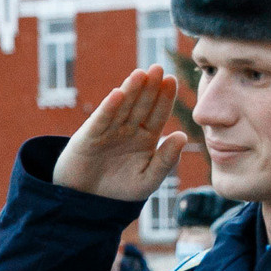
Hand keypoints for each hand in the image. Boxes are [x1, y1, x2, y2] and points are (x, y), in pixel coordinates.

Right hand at [50, 67, 186, 202]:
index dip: (165, 97)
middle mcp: (128, 129)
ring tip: (140, 74)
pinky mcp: (88, 136)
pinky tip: (118, 94)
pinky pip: (101, 120)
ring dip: (130, 90)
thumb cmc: (120, 190)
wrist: (88, 202)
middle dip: (149, 87)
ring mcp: (108, 130)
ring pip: (122, 107)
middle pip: (141, 105)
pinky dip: (109, 108)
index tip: (172, 80)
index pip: (158, 113)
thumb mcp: (148, 180)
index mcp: (146, 137)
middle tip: (159, 68)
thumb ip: (166, 161)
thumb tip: (183, 136)